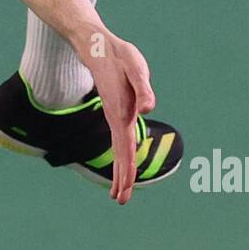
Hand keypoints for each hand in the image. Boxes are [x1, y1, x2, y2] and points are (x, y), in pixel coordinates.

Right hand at [83, 32, 156, 204]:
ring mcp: (115, 116)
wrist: (99, 49)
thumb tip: (149, 108)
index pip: (124, 147)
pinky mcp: (116, 113)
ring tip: (120, 193)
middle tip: (121, 201)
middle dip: (121, 178)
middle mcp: (116, 118)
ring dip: (120, 172)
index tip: (125, 188)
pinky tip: (123, 164)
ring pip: (118, 150)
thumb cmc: (120, 56)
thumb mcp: (136, 68)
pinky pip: (119, 141)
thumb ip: (143, 88)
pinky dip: (121, 157)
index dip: (127, 168)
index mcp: (121, 112)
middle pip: (119, 154)